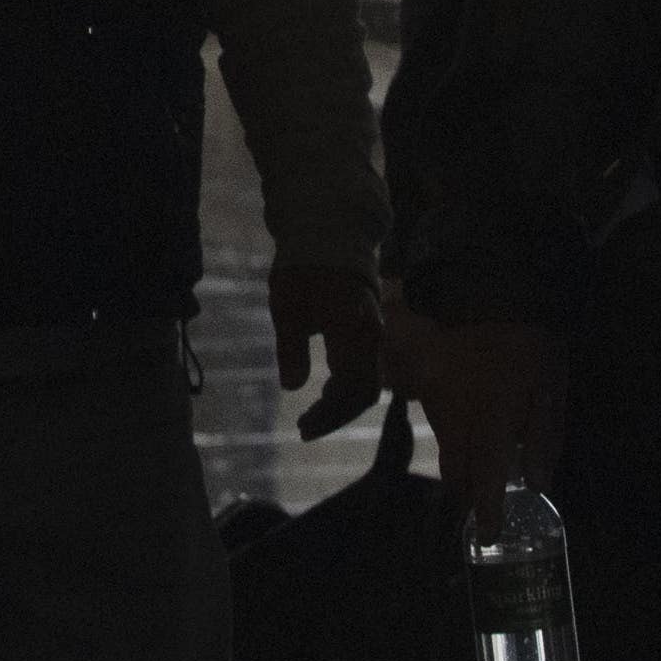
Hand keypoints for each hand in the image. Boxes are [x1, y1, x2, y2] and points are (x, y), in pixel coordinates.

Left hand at [270, 262, 389, 440]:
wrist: (330, 231)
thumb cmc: (303, 268)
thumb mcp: (287, 306)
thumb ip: (291, 347)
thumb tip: (292, 387)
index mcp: (351, 331)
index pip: (350, 389)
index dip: (329, 415)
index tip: (302, 427)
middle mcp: (370, 336)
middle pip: (365, 392)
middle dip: (336, 416)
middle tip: (305, 429)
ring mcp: (373, 333)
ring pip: (368, 381)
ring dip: (343, 404)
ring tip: (312, 415)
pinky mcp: (370, 329)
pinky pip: (367, 367)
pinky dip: (349, 386)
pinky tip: (326, 391)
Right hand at [400, 312, 566, 530]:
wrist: (482, 277)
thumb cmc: (526, 335)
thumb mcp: (550, 385)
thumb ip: (543, 437)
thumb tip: (537, 484)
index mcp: (488, 423)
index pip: (484, 481)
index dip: (487, 511)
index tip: (489, 534)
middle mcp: (453, 416)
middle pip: (454, 467)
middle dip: (465, 488)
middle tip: (478, 500)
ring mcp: (431, 394)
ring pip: (443, 438)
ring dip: (458, 452)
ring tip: (474, 456)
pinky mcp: (418, 373)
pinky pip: (431, 408)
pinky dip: (447, 418)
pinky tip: (462, 408)